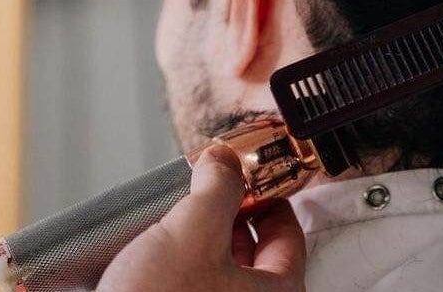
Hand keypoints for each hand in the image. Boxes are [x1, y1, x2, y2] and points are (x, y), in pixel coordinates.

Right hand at [97, 145, 306, 291]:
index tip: (249, 180)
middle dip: (230, 220)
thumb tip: (225, 163)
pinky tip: (153, 257)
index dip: (269, 200)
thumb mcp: (193, 231)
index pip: (290, 238)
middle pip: (255, 257)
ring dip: (200, 245)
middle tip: (208, 194)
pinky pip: (192, 291)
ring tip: (175, 222)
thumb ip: (217, 189)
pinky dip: (179, 271)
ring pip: (220, 276)